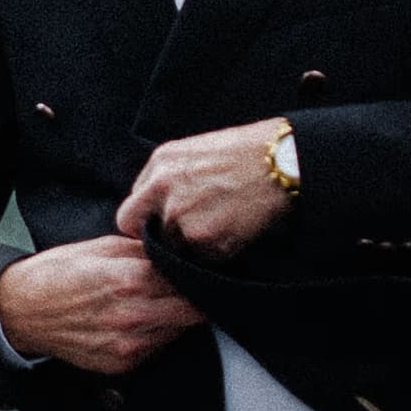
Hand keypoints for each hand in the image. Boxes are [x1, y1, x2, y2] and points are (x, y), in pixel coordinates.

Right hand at [0, 225, 206, 379]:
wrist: (21, 312)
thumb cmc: (57, 273)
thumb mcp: (100, 246)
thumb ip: (142, 250)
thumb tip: (174, 248)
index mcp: (130, 279)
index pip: (187, 280)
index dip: (193, 272)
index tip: (193, 267)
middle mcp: (133, 317)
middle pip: (192, 312)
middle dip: (193, 298)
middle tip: (185, 287)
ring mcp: (128, 346)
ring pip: (177, 332)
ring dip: (173, 318)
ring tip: (154, 302)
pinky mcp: (121, 364)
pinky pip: (155, 349)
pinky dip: (154, 335)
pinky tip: (137, 321)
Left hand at [122, 122, 295, 262]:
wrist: (280, 162)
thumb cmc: (244, 152)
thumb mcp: (194, 151)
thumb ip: (165, 177)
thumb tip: (153, 206)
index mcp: (159, 165)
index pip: (131, 212)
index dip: (146, 223)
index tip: (160, 228)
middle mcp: (163, 191)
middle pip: (146, 236)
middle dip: (159, 241)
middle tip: (183, 240)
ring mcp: (182, 217)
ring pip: (174, 250)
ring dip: (192, 247)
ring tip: (219, 229)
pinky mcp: (205, 240)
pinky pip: (201, 259)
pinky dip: (215, 253)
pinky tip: (233, 232)